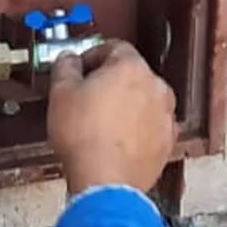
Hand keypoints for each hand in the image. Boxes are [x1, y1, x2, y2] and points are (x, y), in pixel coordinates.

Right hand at [47, 40, 177, 194]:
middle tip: (84, 96)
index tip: (79, 67)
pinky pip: (148, 125)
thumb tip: (68, 60)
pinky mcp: (166, 140)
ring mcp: (164, 114)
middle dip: (108, 81)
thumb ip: (65, 68)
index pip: (113, 47)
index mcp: (130, 68)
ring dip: (123, 105)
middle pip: (130, 73)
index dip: (91, 55)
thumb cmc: (84, 137)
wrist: (105, 178)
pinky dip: (133, 128)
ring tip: (97, 122)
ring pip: (141, 100)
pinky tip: (113, 139)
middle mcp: (154, 86)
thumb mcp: (60, 93)